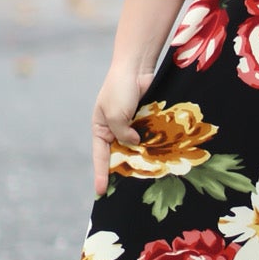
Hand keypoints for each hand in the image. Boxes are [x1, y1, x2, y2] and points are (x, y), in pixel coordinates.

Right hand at [92, 60, 151, 195]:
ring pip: (135, 147)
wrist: (136, 67)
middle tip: (125, 192)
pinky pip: (147, 136)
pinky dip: (151, 145)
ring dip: (140, 158)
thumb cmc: (120, 88)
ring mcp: (130, 124)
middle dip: (122, 170)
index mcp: (100, 128)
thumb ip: (122, 133)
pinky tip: (158, 158)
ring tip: (144, 179)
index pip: (100, 156)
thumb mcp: (116, 114)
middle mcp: (114, 128)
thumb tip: (134, 144)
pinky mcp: (144, 119)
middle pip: (118, 154)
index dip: (100, 174)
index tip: (100, 192)